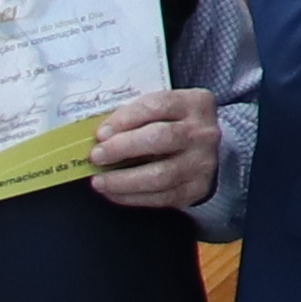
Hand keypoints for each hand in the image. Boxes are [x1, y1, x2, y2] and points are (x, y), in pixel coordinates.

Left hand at [85, 87, 219, 211]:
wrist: (202, 150)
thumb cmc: (172, 125)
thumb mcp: (161, 110)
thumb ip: (134, 116)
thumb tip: (101, 136)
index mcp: (195, 103)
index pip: (157, 106)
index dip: (125, 119)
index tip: (101, 133)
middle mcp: (203, 132)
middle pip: (160, 138)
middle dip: (122, 148)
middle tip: (96, 156)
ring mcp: (203, 162)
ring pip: (160, 175)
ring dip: (122, 180)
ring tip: (99, 180)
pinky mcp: (196, 188)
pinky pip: (161, 198)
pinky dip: (132, 197)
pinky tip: (114, 192)